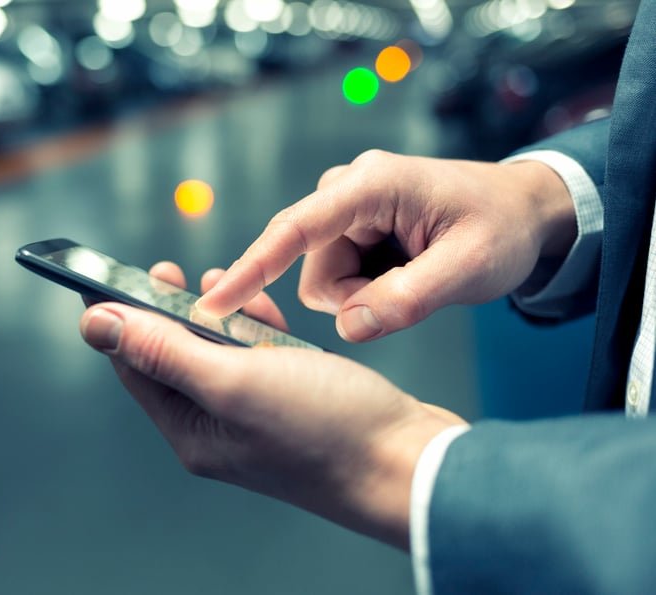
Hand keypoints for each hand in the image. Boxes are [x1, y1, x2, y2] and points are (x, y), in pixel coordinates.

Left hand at [79, 261, 464, 548]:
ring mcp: (256, 414)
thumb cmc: (326, 429)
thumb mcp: (233, 381)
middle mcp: (218, 426)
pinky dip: (254, 329)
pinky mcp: (291, 400)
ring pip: (218, 353)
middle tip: (165, 270)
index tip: (106, 276)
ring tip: (213, 282)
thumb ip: (164, 351)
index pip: (135, 366)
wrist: (408, 462)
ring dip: (212, 315)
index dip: (119, 318)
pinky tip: (260, 312)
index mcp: (192, 431)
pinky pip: (257, 358)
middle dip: (167, 311)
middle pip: (174, 358)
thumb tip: (96, 326)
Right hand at [197, 150, 576, 340]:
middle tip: (410, 293)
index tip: (211, 304)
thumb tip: (351, 326)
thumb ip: (409, 299)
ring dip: (362, 295)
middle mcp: (348, 189)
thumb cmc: (502, 229)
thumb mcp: (470, 268)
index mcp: (371, 186)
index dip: (250, 268)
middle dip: (353, 297)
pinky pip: (336, 275)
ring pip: (322, 278)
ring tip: (413, 279)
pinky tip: (404, 272)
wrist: (523, 211)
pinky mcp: (351, 226)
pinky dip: (366, 289)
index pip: (294, 230)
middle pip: (310, 267)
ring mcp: (347, 208)